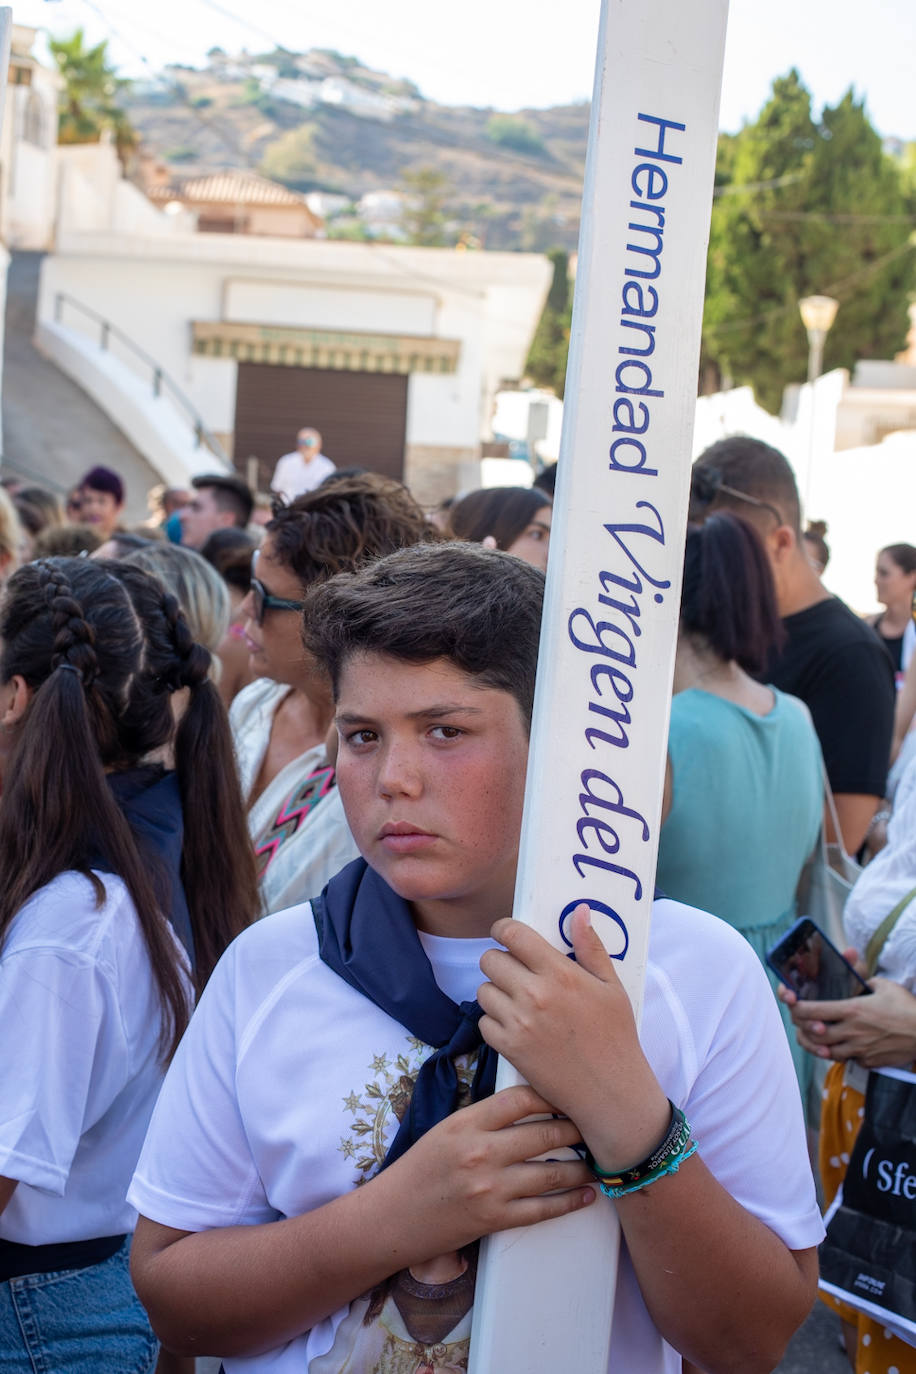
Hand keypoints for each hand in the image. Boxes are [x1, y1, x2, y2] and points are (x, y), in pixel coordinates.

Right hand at [386, 1085, 594, 1258]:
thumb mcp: (447, 1128)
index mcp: (467, 1123)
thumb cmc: (420, 1168)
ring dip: (581, 1167)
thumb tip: (530, 1103)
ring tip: (598, 1161)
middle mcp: (481, 1153)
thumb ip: (485, 1116)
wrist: (393, 1217)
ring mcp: (490, 1189)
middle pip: (544, 1133)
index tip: (569, 1094)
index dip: (552, 1094)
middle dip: (576, 1128)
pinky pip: (543, 1210)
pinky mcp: (495, 1219)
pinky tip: (586, 1194)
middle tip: (594, 1125)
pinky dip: (570, 1202)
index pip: (520, 1099)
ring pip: (551, 1173)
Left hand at [478, 905, 669, 1172]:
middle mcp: (534, 994)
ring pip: (483, 991)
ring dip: (496, 993)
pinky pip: (483, 1023)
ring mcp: (518, 1023)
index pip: (512, 934)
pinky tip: (515, 1026)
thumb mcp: (612, 986)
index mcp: (560, 973)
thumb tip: (579, 910)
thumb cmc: (616, 1036)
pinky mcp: (509, 1049)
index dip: (503, 929)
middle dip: (500, 962)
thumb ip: (591, 946)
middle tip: (516, 973)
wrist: (610, 1091)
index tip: (506, 935)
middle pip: (489, 960)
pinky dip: (494, 1022)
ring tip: (517, 1001)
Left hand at [780, 975, 915, 1066]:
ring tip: (816, 1037)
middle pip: (814, 1034)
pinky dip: (841, 1054)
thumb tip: (855, 973)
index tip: (792, 1004)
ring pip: (827, 1051)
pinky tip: (842, 1046)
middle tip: (801, 1024)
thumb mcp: (884, 986)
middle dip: (802, 1029)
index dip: (796, 1008)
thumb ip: (863, 980)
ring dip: (818, 1045)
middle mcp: (852, 1031)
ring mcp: (859, 1049)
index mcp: (852, 1010)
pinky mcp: (868, 1061)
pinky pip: (848, 1060)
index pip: (813, 1010)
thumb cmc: (907, 1008)